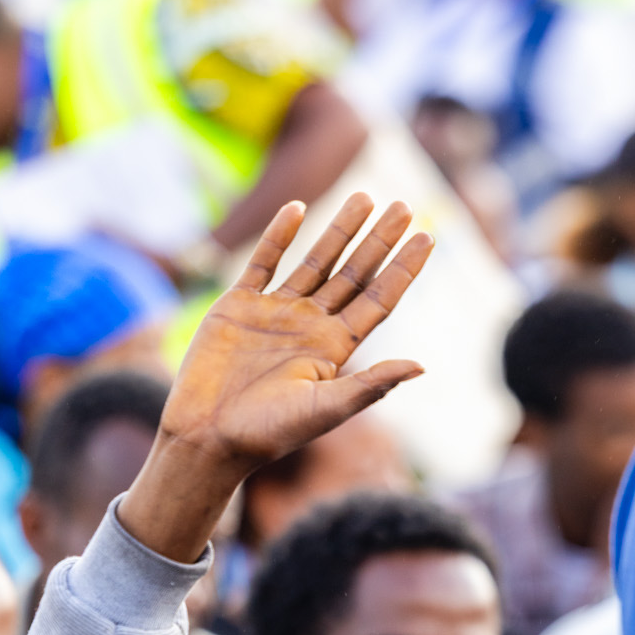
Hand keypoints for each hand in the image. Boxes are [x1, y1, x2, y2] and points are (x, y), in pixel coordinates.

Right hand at [118, 193, 431, 563]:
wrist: (207, 437)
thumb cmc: (268, 434)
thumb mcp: (326, 409)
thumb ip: (371, 385)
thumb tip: (422, 366)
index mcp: (335, 350)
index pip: (378, 300)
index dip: (403, 269)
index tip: (427, 237)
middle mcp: (310, 326)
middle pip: (353, 274)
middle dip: (378, 240)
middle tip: (404, 205)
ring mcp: (275, 313)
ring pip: (315, 261)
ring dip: (339, 229)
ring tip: (365, 196)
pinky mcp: (238, 306)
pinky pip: (263, 262)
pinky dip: (279, 235)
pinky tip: (298, 207)